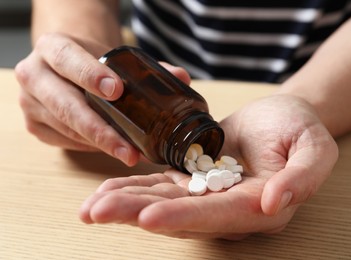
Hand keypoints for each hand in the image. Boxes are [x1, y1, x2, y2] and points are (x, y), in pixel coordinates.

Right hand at [15, 33, 189, 165]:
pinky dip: (90, 147)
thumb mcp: (110, 55)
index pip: (68, 60)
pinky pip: (65, 141)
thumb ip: (145, 66)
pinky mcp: (34, 126)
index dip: (90, 75)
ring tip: (130, 154)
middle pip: (65, 105)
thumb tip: (181, 77)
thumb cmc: (90, 60)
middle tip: (129, 149)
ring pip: (66, 129)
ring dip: (99, 144)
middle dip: (100, 129)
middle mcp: (34, 74)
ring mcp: (31, 103)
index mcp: (52, 48)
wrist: (63, 64)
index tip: (117, 91)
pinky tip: (111, 149)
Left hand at [79, 94, 337, 238]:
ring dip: (127, 203)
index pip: (219, 215)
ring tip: (90, 207)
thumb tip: (276, 203)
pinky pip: (160, 186)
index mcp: (259, 206)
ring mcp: (207, 194)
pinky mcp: (193, 178)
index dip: (184, 217)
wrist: (283, 117)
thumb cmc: (301, 129)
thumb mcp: (314, 147)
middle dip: (138, 213)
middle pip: (181, 215)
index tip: (148, 216)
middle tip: (97, 212)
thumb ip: (303, 177)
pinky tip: (106, 189)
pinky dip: (133, 187)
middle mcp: (229, 208)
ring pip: (163, 202)